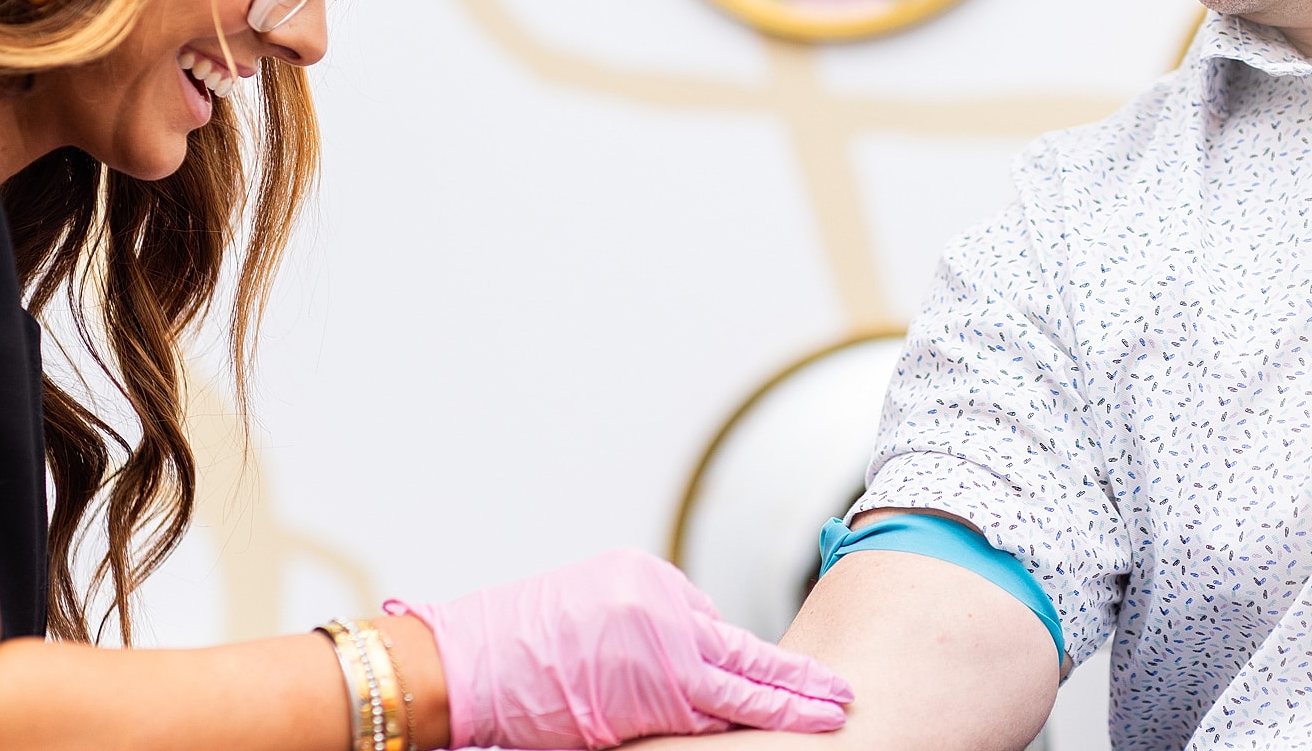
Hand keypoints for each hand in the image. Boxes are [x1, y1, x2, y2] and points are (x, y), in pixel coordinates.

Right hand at [385, 549, 853, 748]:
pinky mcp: (655, 694)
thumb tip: (685, 659)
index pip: (710, 624)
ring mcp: (663, 651)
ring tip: (831, 715)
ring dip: (785, 707)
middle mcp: (663, 607)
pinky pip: (710, 716)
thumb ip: (644, 628)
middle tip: (842, 692)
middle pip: (744, 651)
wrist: (469, 663)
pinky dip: (746, 725)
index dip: (743, 660)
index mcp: (647, 580)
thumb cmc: (516, 644)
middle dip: (796, 678)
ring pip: (738, 688)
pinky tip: (789, 731)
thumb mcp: (590, 607)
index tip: (786, 673)